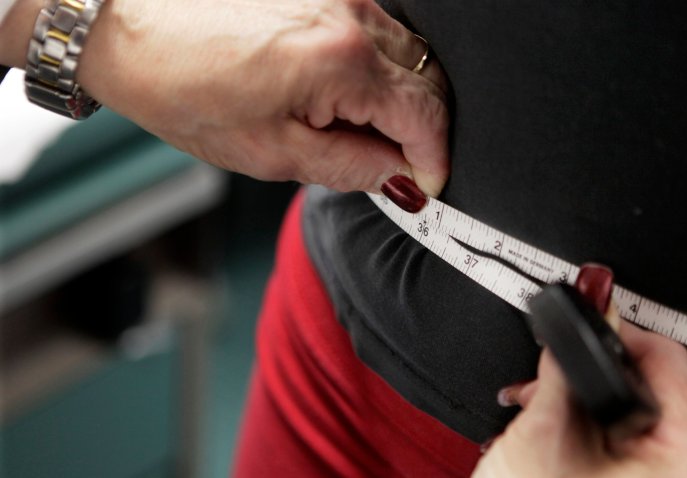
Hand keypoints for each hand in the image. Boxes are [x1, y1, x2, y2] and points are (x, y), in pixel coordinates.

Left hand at [72, 0, 448, 194]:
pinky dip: (380, 74)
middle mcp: (352, 17)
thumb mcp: (274, 155)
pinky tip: (349, 99)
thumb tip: (400, 177)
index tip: (425, 184)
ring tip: (360, 134)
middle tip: (393, 168)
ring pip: (410, 56)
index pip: (427, 114)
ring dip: (402, 101)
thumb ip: (352, 168)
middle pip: (429, 80)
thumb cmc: (187, 93)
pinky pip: (381, 36)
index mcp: (342, 61)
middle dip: (422, 131)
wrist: (133, 33)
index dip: (434, 158)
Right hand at [474, 321, 686, 477]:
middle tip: (549, 384)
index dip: (613, 337)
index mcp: (684, 459)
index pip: (665, 359)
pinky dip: (589, 427)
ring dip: (581, 400)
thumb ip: (565, 361)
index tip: (580, 331)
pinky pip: (628, 438)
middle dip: (588, 375)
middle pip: (650, 384)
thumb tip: (591, 295)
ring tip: (540, 409)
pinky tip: (554, 430)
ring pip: (634, 410)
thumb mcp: (542, 431)